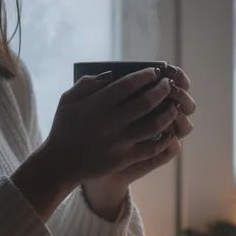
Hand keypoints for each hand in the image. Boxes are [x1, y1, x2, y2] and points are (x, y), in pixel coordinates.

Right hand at [36, 67, 179, 185]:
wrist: (60, 163)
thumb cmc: (65, 127)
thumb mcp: (67, 100)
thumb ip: (87, 83)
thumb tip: (112, 74)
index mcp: (96, 105)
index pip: (127, 85)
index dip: (145, 76)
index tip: (155, 72)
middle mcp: (109, 122)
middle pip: (146, 102)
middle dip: (162, 90)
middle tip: (169, 84)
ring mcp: (118, 142)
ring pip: (154, 125)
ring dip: (168, 113)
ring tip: (174, 105)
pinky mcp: (123, 159)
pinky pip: (151, 149)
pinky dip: (165, 139)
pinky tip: (170, 131)